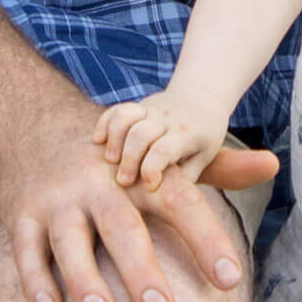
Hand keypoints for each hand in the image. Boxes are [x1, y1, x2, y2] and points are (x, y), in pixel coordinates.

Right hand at [0, 117, 276, 301]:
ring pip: (70, 241)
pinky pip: (26, 250)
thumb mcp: (166, 155)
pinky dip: (35, 281)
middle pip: (123, 227)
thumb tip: (272, 165)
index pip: (181, 204)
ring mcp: (58, 200)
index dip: (207, 239)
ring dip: (85, 281)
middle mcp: (100, 184)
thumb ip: (220, 168)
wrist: (38, 123)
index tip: (230, 280)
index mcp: (142, 174)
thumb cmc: (119, 159)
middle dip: (141, 269)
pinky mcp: (22, 214)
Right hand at [94, 88, 226, 189]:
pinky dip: (105, 123)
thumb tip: (163, 202)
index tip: (149, 186)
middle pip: (140, 134)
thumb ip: (184, 177)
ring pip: (126, 116)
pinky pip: (117, 109)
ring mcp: (151, 109)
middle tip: (123, 182)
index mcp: (186, 135)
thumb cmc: (203, 138)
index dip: (152, 169)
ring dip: (114, 138)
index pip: (164, 150)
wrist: (202, 99)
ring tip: (110, 160)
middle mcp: (167, 119)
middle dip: (129, 160)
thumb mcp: (203, 158)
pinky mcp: (139, 106)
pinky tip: (98, 140)